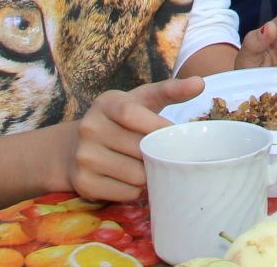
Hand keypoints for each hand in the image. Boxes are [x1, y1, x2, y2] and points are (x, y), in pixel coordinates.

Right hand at [61, 77, 201, 201]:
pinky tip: (135, 180)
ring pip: (135, 175)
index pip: (130, 114)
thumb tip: (200, 83)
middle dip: (158, 154)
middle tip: (167, 155)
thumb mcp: (142, 100)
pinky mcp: (83, 183)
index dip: (156, 126)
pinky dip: (137, 190)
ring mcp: (84, 157)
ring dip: (150, 175)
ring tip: (151, 167)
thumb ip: (171, 90)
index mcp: (106, 104)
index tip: (175, 134)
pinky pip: (125, 193)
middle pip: (138, 149)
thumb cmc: (122, 120)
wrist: (77, 146)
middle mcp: (89, 128)